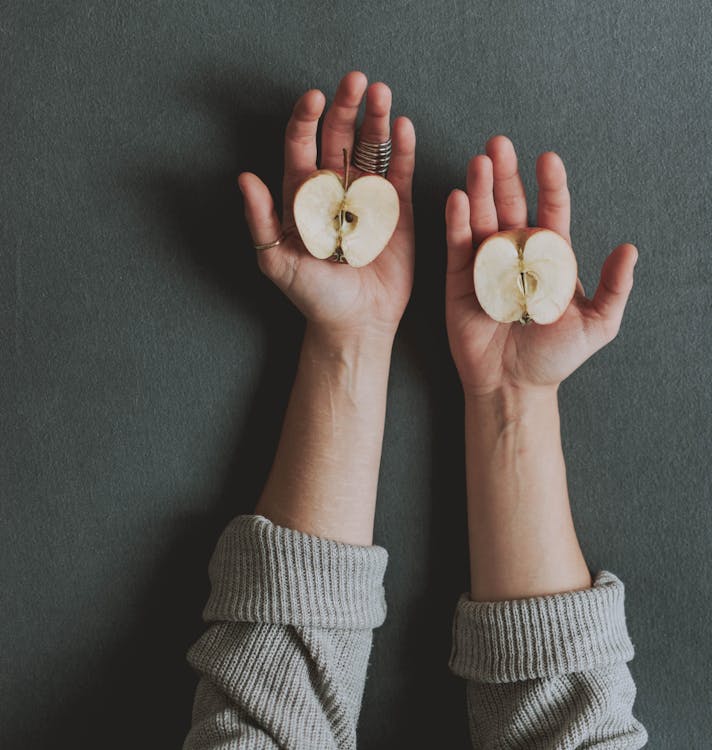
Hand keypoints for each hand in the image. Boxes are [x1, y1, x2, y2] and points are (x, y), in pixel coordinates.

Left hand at [239, 71, 415, 342]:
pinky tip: (402, 126)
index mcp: (302, 196)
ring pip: (370, 148)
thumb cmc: (313, 296)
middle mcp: (334, 190)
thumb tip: (244, 177)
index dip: (307, 118)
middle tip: (356, 80)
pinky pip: (398, 173)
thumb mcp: (277, 260)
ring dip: (375, 119)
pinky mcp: (396, 211)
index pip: (302, 145)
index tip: (315, 97)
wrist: (355, 322)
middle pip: (338, 137)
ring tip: (381, 94)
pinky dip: (402, 149)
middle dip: (346, 106)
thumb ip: (262, 219)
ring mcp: (366, 197)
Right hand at [445, 135, 637, 395]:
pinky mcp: (460, 280)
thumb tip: (630, 249)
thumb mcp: (597, 325)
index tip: (548, 159)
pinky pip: (458, 246)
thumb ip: (613, 289)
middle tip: (499, 145)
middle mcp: (516, 254)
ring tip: (479, 162)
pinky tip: (459, 198)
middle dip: (506, 175)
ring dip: (480, 190)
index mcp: (550, 258)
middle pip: (511, 205)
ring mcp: (486, 264)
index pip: (551, 211)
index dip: (550, 185)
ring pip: (482, 218)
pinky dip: (457, 222)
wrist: (513, 385)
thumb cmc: (554, 358)